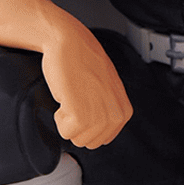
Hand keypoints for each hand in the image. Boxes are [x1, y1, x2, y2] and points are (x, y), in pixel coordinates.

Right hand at [41, 22, 132, 147]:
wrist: (69, 42)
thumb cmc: (83, 61)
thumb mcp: (107, 89)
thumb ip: (107, 110)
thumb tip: (99, 130)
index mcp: (124, 111)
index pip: (101, 139)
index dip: (86, 121)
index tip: (85, 100)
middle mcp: (116, 116)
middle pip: (88, 142)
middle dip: (76, 122)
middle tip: (77, 97)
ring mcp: (100, 117)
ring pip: (75, 138)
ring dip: (67, 118)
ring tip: (72, 95)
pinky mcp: (81, 115)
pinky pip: (65, 132)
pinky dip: (59, 116)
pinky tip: (66, 95)